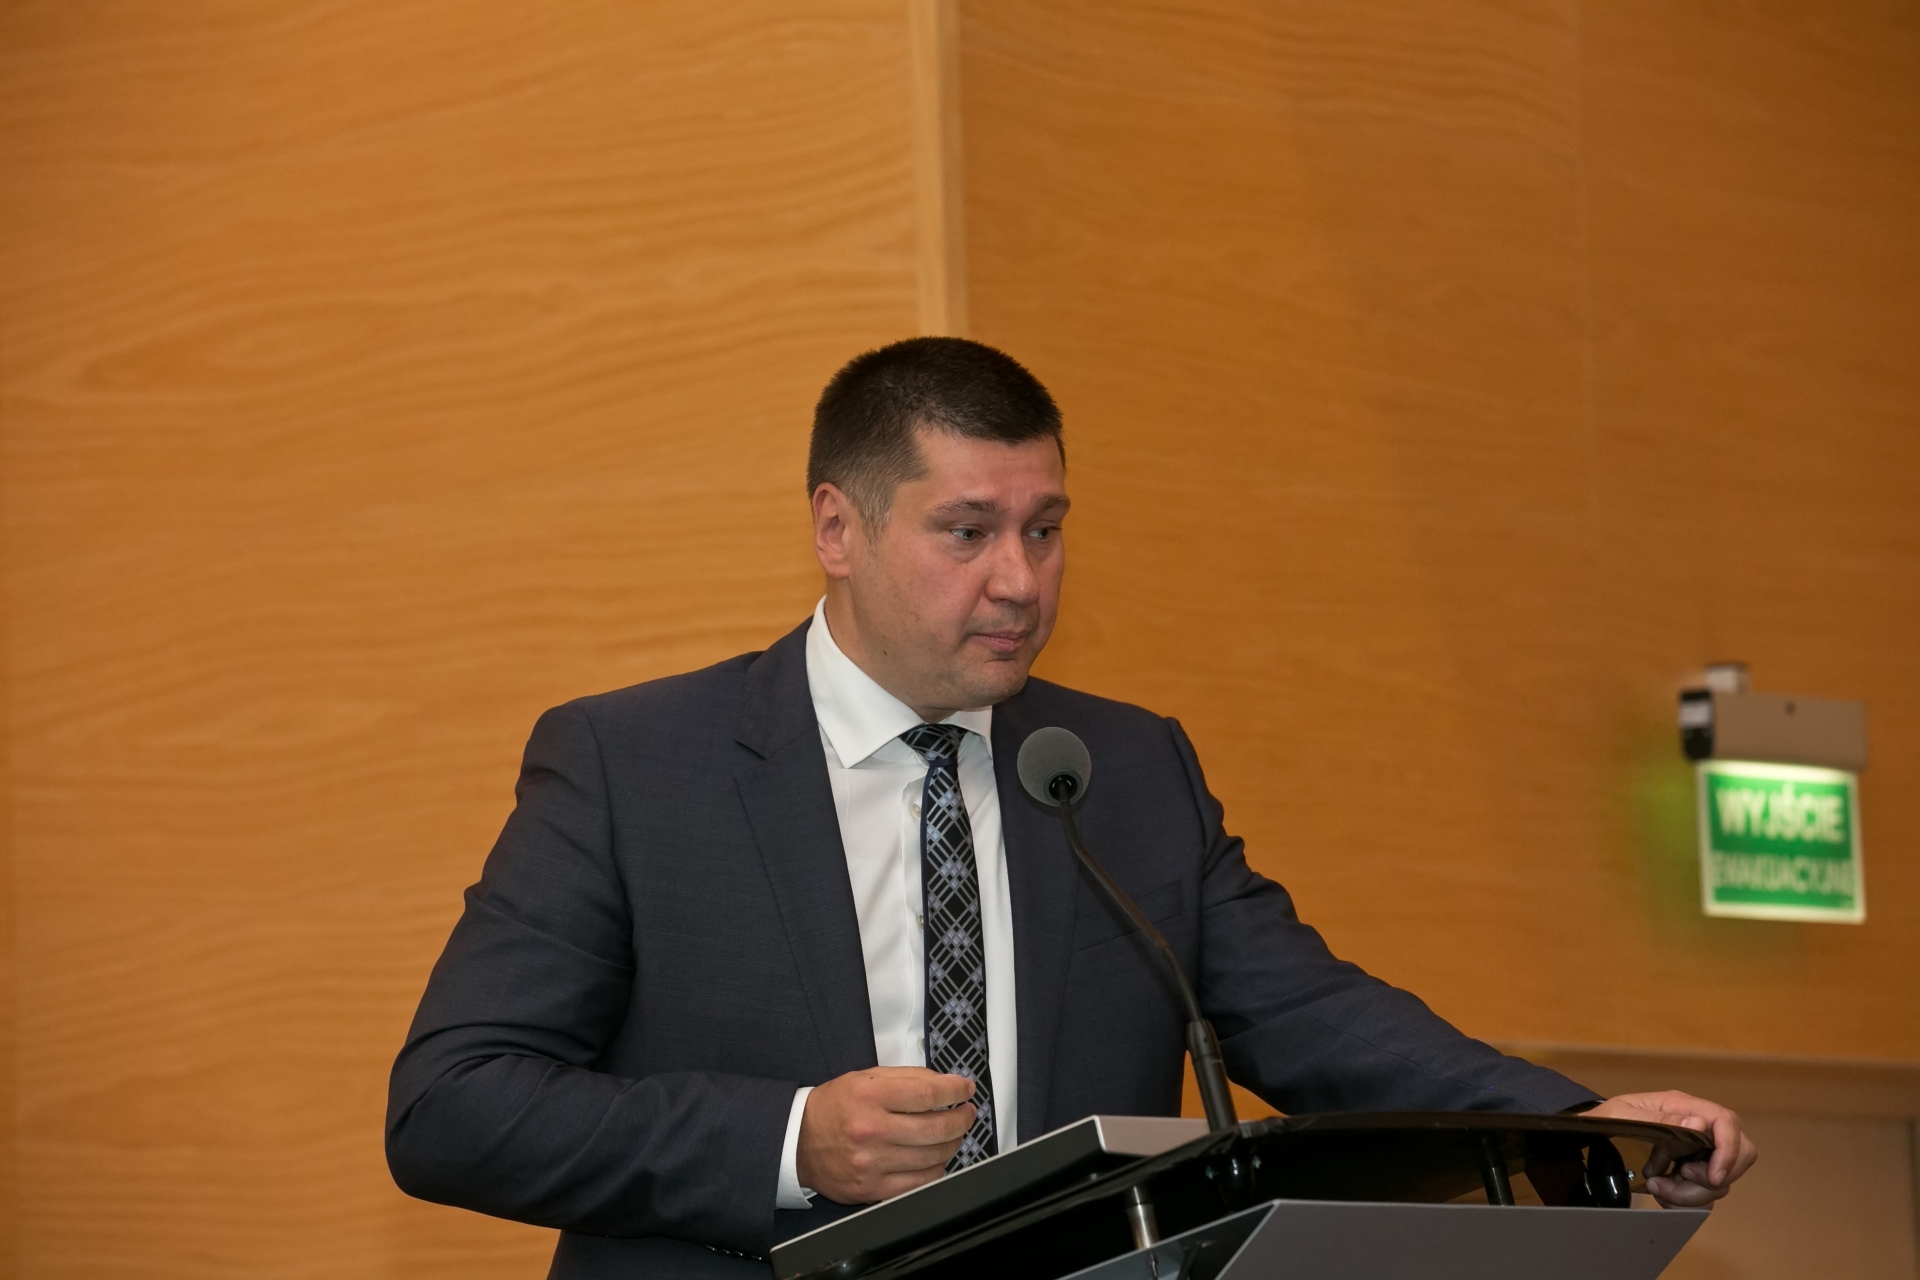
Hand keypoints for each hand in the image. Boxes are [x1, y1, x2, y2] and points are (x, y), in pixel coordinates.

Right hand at [796, 1067, 976, 1203]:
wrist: (797, 1142)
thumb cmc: (833, 1107)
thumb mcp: (865, 1078)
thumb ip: (907, 1077)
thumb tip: (945, 1083)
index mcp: (869, 1096)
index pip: (928, 1093)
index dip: (955, 1091)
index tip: (965, 1090)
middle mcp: (871, 1130)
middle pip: (937, 1127)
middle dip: (962, 1118)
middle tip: (966, 1113)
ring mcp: (872, 1163)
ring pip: (933, 1157)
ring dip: (953, 1143)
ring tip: (953, 1134)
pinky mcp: (872, 1189)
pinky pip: (920, 1183)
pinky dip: (936, 1169)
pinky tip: (936, 1158)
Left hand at [1581, 1090, 1757, 1206]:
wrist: (1589, 1138)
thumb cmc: (1604, 1120)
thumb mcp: (1622, 1116)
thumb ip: (1659, 1119)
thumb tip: (1699, 1123)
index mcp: (1681, 1106)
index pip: (1727, 1122)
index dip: (1729, 1150)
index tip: (1712, 1177)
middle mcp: (1695, 1126)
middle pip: (1738, 1155)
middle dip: (1711, 1179)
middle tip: (1677, 1179)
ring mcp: (1695, 1149)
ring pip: (1720, 1180)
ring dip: (1691, 1193)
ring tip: (1656, 1187)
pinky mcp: (1689, 1169)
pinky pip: (1704, 1192)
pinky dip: (1684, 1200)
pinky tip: (1660, 1193)